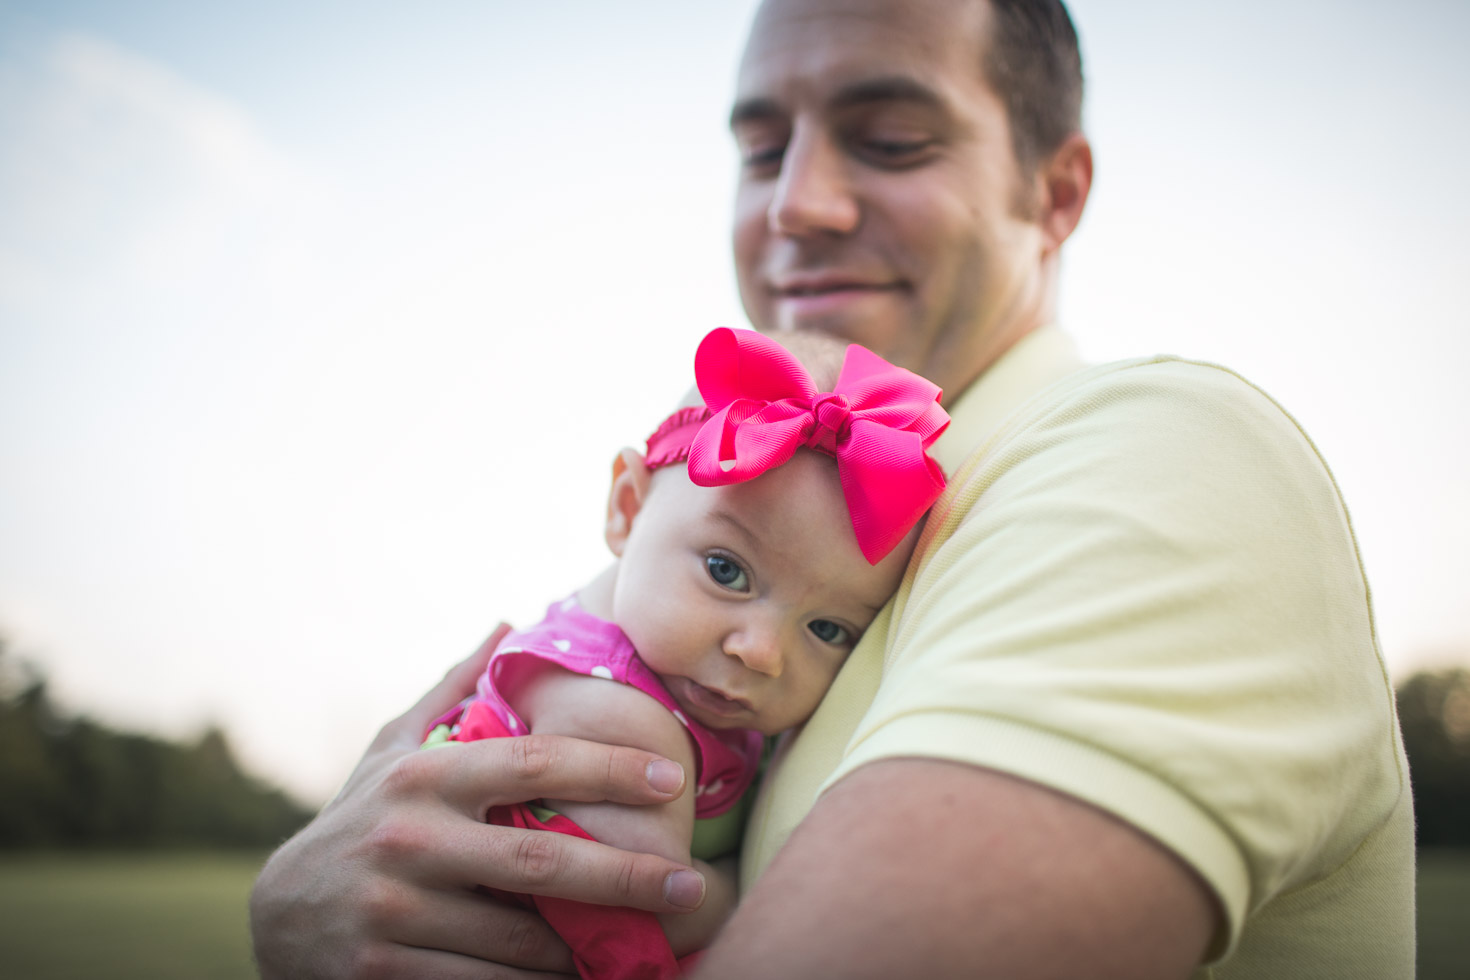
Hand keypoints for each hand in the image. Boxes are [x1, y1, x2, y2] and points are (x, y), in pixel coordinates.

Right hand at [249, 627, 706, 978]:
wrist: (275, 916)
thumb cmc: (358, 821)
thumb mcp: (392, 750)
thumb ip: (451, 690)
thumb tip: (505, 623)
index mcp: (424, 779)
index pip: (533, 765)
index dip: (608, 770)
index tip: (671, 781)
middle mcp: (408, 839)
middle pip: (541, 859)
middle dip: (627, 874)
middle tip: (690, 881)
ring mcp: (393, 911)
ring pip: (520, 937)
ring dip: (590, 944)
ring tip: (652, 938)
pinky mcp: (382, 972)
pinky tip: (581, 979)